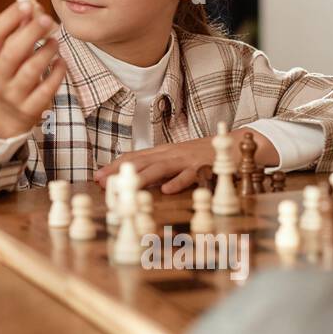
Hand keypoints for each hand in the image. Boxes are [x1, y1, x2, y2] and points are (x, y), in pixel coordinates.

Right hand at [0, 0, 66, 139]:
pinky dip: (58, 72)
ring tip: (55, 42)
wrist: (8, 114)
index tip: (26, 3)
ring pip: (31, 70)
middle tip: (48, 19)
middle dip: (31, 33)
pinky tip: (61, 61)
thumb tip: (32, 3)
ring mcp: (13, 95)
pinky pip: (47, 88)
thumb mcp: (8, 52)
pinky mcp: (30, 108)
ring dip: (47, 51)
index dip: (9, 17)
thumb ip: (18, 28)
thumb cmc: (12, 71)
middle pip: (12, 53)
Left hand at [97, 129, 278, 194]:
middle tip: (101, 182)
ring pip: (160, 167)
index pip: (134, 158)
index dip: (115, 167)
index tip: (97, 177)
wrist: (235, 144)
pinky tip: (166, 190)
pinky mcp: (203, 167)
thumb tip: (135, 179)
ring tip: (125, 185)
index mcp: (163, 152)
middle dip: (120, 172)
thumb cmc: (203, 155)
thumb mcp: (177, 159)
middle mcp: (171, 153)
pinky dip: (178, 182)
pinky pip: (190, 175)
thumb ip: (158, 167)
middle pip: (141, 162)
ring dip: (141, 177)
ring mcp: (187, 159)